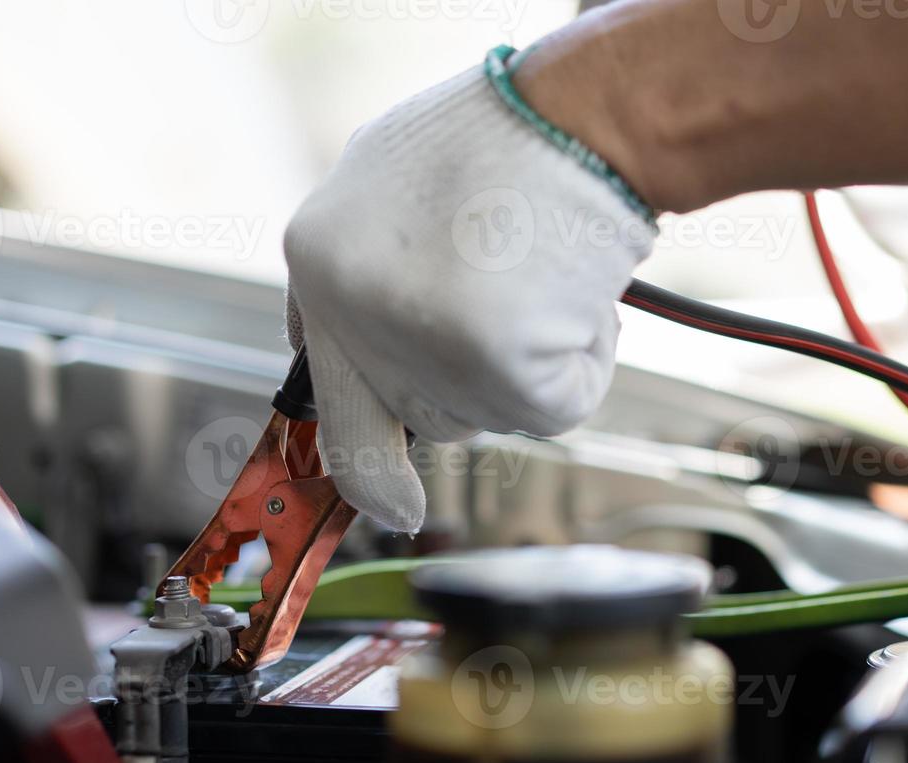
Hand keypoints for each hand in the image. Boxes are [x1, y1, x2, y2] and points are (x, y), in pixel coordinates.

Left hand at [283, 61, 653, 532]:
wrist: (588, 116)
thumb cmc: (513, 138)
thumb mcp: (400, 189)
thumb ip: (376, 274)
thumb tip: (385, 361)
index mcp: (318, 257)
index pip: (325, 387)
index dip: (365, 441)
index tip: (389, 500)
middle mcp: (350, 307)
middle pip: (415, 411)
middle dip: (473, 382)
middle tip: (519, 312)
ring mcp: (417, 343)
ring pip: (481, 415)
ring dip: (530, 365)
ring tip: (546, 276)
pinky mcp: (490, 369)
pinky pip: (549, 411)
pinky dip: (582, 366)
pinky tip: (578, 295)